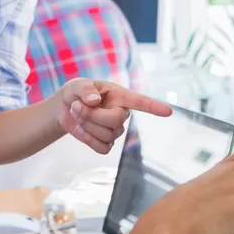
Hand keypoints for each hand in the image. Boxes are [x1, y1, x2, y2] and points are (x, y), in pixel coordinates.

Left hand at [55, 79, 172, 153]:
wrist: (65, 108)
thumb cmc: (76, 93)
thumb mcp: (77, 84)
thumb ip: (85, 89)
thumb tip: (95, 100)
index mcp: (119, 96)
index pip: (140, 102)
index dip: (154, 107)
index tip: (168, 111)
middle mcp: (121, 113)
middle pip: (116, 120)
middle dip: (92, 115)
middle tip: (76, 106)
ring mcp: (115, 130)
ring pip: (107, 135)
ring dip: (86, 125)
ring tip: (76, 113)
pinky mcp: (106, 144)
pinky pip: (102, 148)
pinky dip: (87, 139)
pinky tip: (80, 129)